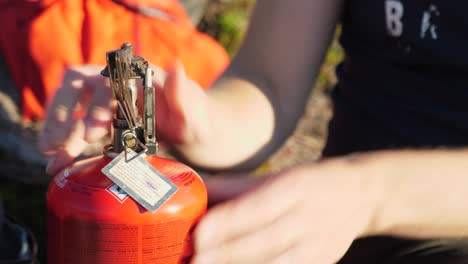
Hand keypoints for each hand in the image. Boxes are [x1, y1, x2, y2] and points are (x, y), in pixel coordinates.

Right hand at [39, 63, 208, 174]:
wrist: (192, 128)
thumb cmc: (195, 118)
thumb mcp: (195, 109)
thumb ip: (184, 93)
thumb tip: (176, 67)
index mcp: (139, 75)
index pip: (111, 82)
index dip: (99, 105)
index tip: (95, 131)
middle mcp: (117, 81)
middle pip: (80, 87)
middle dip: (66, 115)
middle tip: (61, 146)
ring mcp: (105, 97)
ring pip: (71, 105)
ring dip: (58, 129)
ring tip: (50, 156)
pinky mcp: (99, 117)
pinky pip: (75, 125)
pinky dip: (64, 141)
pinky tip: (56, 160)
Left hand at [192, 159, 377, 263]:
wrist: (361, 196)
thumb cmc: (308, 183)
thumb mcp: (276, 176)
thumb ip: (233, 186)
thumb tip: (192, 185)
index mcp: (293, 188)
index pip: (256, 208)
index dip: (227, 223)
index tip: (198, 234)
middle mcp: (306, 218)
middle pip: (263, 241)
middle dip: (226, 254)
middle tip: (195, 262)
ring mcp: (318, 246)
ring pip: (278, 263)